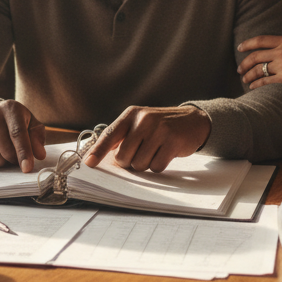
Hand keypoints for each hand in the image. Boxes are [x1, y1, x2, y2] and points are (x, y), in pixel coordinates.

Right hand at [0, 100, 46, 172]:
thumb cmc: (16, 123)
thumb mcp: (31, 125)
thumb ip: (37, 138)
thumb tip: (40, 155)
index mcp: (10, 108)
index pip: (17, 133)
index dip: (23, 152)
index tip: (27, 168)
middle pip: (6, 150)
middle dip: (16, 159)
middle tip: (18, 155)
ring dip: (5, 162)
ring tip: (5, 151)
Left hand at [84, 105, 210, 172]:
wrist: (193, 120)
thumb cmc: (160, 125)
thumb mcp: (140, 122)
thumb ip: (122, 135)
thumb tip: (99, 155)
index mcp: (131, 114)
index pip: (110, 134)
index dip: (98, 150)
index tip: (89, 163)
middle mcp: (143, 120)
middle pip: (123, 156)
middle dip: (130, 161)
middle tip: (141, 152)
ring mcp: (159, 131)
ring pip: (139, 164)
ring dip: (145, 163)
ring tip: (155, 150)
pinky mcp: (173, 142)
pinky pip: (156, 167)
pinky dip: (158, 165)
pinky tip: (165, 153)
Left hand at [237, 7, 281, 104]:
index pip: (261, 40)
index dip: (247, 44)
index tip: (239, 48)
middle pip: (256, 56)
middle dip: (244, 63)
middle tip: (239, 69)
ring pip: (258, 69)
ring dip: (248, 75)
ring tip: (245, 79)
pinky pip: (265, 81)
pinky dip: (256, 84)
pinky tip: (253, 87)